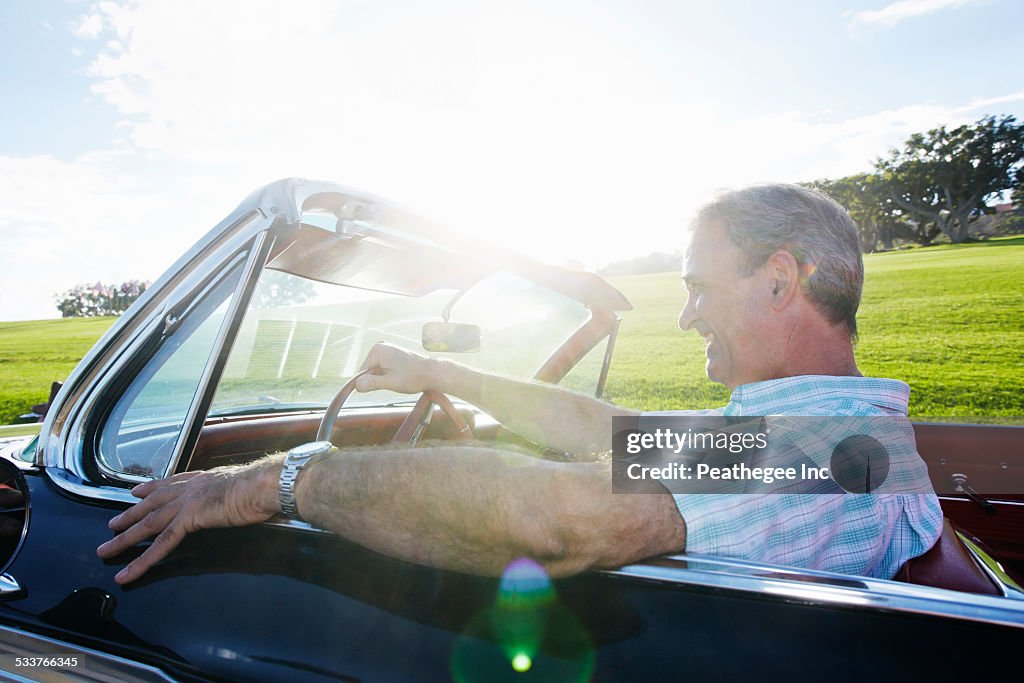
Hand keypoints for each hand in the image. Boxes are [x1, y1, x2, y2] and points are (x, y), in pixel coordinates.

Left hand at [96, 460, 280, 583]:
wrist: (266, 485)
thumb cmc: (265, 486)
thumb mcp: (247, 488)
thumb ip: (237, 494)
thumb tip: (246, 500)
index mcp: (205, 479)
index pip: (171, 483)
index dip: (152, 488)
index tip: (136, 491)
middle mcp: (191, 487)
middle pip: (152, 503)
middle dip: (130, 514)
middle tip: (112, 524)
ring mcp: (187, 503)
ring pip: (148, 524)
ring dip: (125, 538)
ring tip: (106, 551)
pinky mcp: (188, 519)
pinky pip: (160, 544)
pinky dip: (141, 560)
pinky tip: (128, 573)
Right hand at [356, 342, 438, 393]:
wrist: (432, 372)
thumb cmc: (414, 377)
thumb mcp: (391, 382)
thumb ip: (373, 383)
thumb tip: (357, 385)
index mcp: (378, 350)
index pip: (362, 371)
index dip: (368, 383)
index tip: (379, 389)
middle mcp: (380, 346)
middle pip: (368, 370)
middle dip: (377, 380)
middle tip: (392, 383)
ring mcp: (386, 349)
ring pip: (375, 370)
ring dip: (383, 378)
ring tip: (397, 379)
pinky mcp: (391, 354)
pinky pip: (382, 368)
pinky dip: (387, 375)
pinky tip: (398, 376)